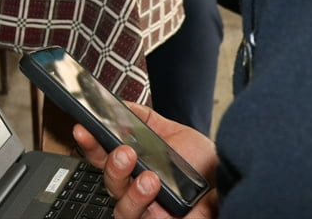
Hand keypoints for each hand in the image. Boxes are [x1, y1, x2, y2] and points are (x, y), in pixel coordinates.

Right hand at [72, 103, 218, 218]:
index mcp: (135, 163)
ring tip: (144, 172)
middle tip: (122, 150)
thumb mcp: (173, 132)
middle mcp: (135, 186)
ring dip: (125, 184)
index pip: (103, 154)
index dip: (90, 142)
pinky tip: (153, 185)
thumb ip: (145, 119)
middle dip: (106, 162)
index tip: (82, 128)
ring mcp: (144, 208)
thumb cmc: (203, 164)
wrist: (229, 185)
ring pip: (117, 202)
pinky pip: (134, 217)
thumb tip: (118, 105)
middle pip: (105, 179)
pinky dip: (139, 200)